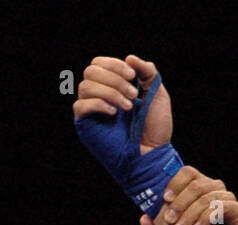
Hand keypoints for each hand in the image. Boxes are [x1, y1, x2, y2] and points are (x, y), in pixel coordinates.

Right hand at [73, 54, 180, 215]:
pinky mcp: (85, 125)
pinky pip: (80, 105)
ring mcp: (92, 111)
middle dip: (114, 78)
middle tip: (132, 94)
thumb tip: (129, 57)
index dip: (114, 64)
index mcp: (113, 86)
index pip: (100, 63)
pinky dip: (98, 104)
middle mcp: (100, 96)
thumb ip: (147, 72)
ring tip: (128, 107)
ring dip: (110, 92)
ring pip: (86, 86)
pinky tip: (114, 113)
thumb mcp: (157, 93)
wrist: (153, 154)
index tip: (132, 76)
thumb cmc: (155, 127)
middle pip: (91, 71)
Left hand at [141, 166, 237, 224]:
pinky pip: (222, 207)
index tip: (164, 200)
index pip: (188, 172)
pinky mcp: (237, 210)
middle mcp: (214, 187)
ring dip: (190, 214)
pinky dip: (207, 218)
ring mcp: (227, 197)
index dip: (175, 183)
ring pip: (207, 198)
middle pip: (196, 185)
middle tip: (169, 221)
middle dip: (180, 204)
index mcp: (199, 184)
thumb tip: (144, 221)